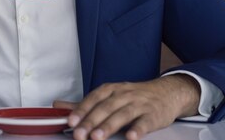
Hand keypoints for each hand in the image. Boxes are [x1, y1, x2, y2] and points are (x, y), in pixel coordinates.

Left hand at [53, 75, 199, 139]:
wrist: (167, 93)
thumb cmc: (134, 96)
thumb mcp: (110, 95)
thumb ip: (84, 103)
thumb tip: (58, 106)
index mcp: (112, 89)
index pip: (94, 98)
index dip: (82, 109)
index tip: (71, 121)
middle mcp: (124, 94)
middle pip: (105, 107)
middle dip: (91, 121)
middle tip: (79, 134)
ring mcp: (139, 104)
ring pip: (122, 114)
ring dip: (109, 126)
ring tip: (97, 137)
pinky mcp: (153, 115)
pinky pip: (145, 122)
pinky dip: (137, 129)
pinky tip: (130, 137)